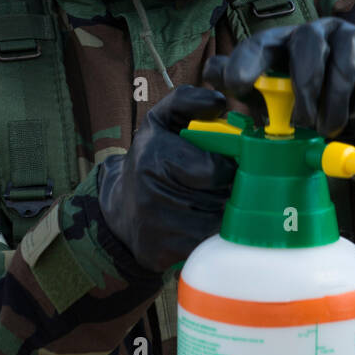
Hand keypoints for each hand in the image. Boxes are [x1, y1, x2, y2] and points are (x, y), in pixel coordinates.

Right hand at [96, 86, 236, 272]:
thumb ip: (187, 101)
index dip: (229, 166)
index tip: (230, 163)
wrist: (121, 208)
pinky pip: (210, 244)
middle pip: (221, 196)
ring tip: (219, 201)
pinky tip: (208, 222)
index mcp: (154, 158)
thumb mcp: (160, 121)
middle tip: (231, 184)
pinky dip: (217, 235)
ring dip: (228, 212)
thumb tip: (219, 101)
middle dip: (233, 189)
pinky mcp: (165, 253)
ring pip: (219, 222)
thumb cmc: (149, 159)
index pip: (214, 169)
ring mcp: (159, 228)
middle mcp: (153, 195)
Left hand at [204, 17, 354, 142]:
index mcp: (285, 42)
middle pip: (308, 45)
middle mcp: (318, 32)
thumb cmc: (312, 99)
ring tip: (329, 127)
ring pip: (343, 63)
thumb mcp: (277, 97)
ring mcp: (353, 38)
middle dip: (304, 88)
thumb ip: (246, 86)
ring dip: (335, 104)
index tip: (236, 85)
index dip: (246, 61)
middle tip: (303, 124)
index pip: (260, 43)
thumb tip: (214, 74)